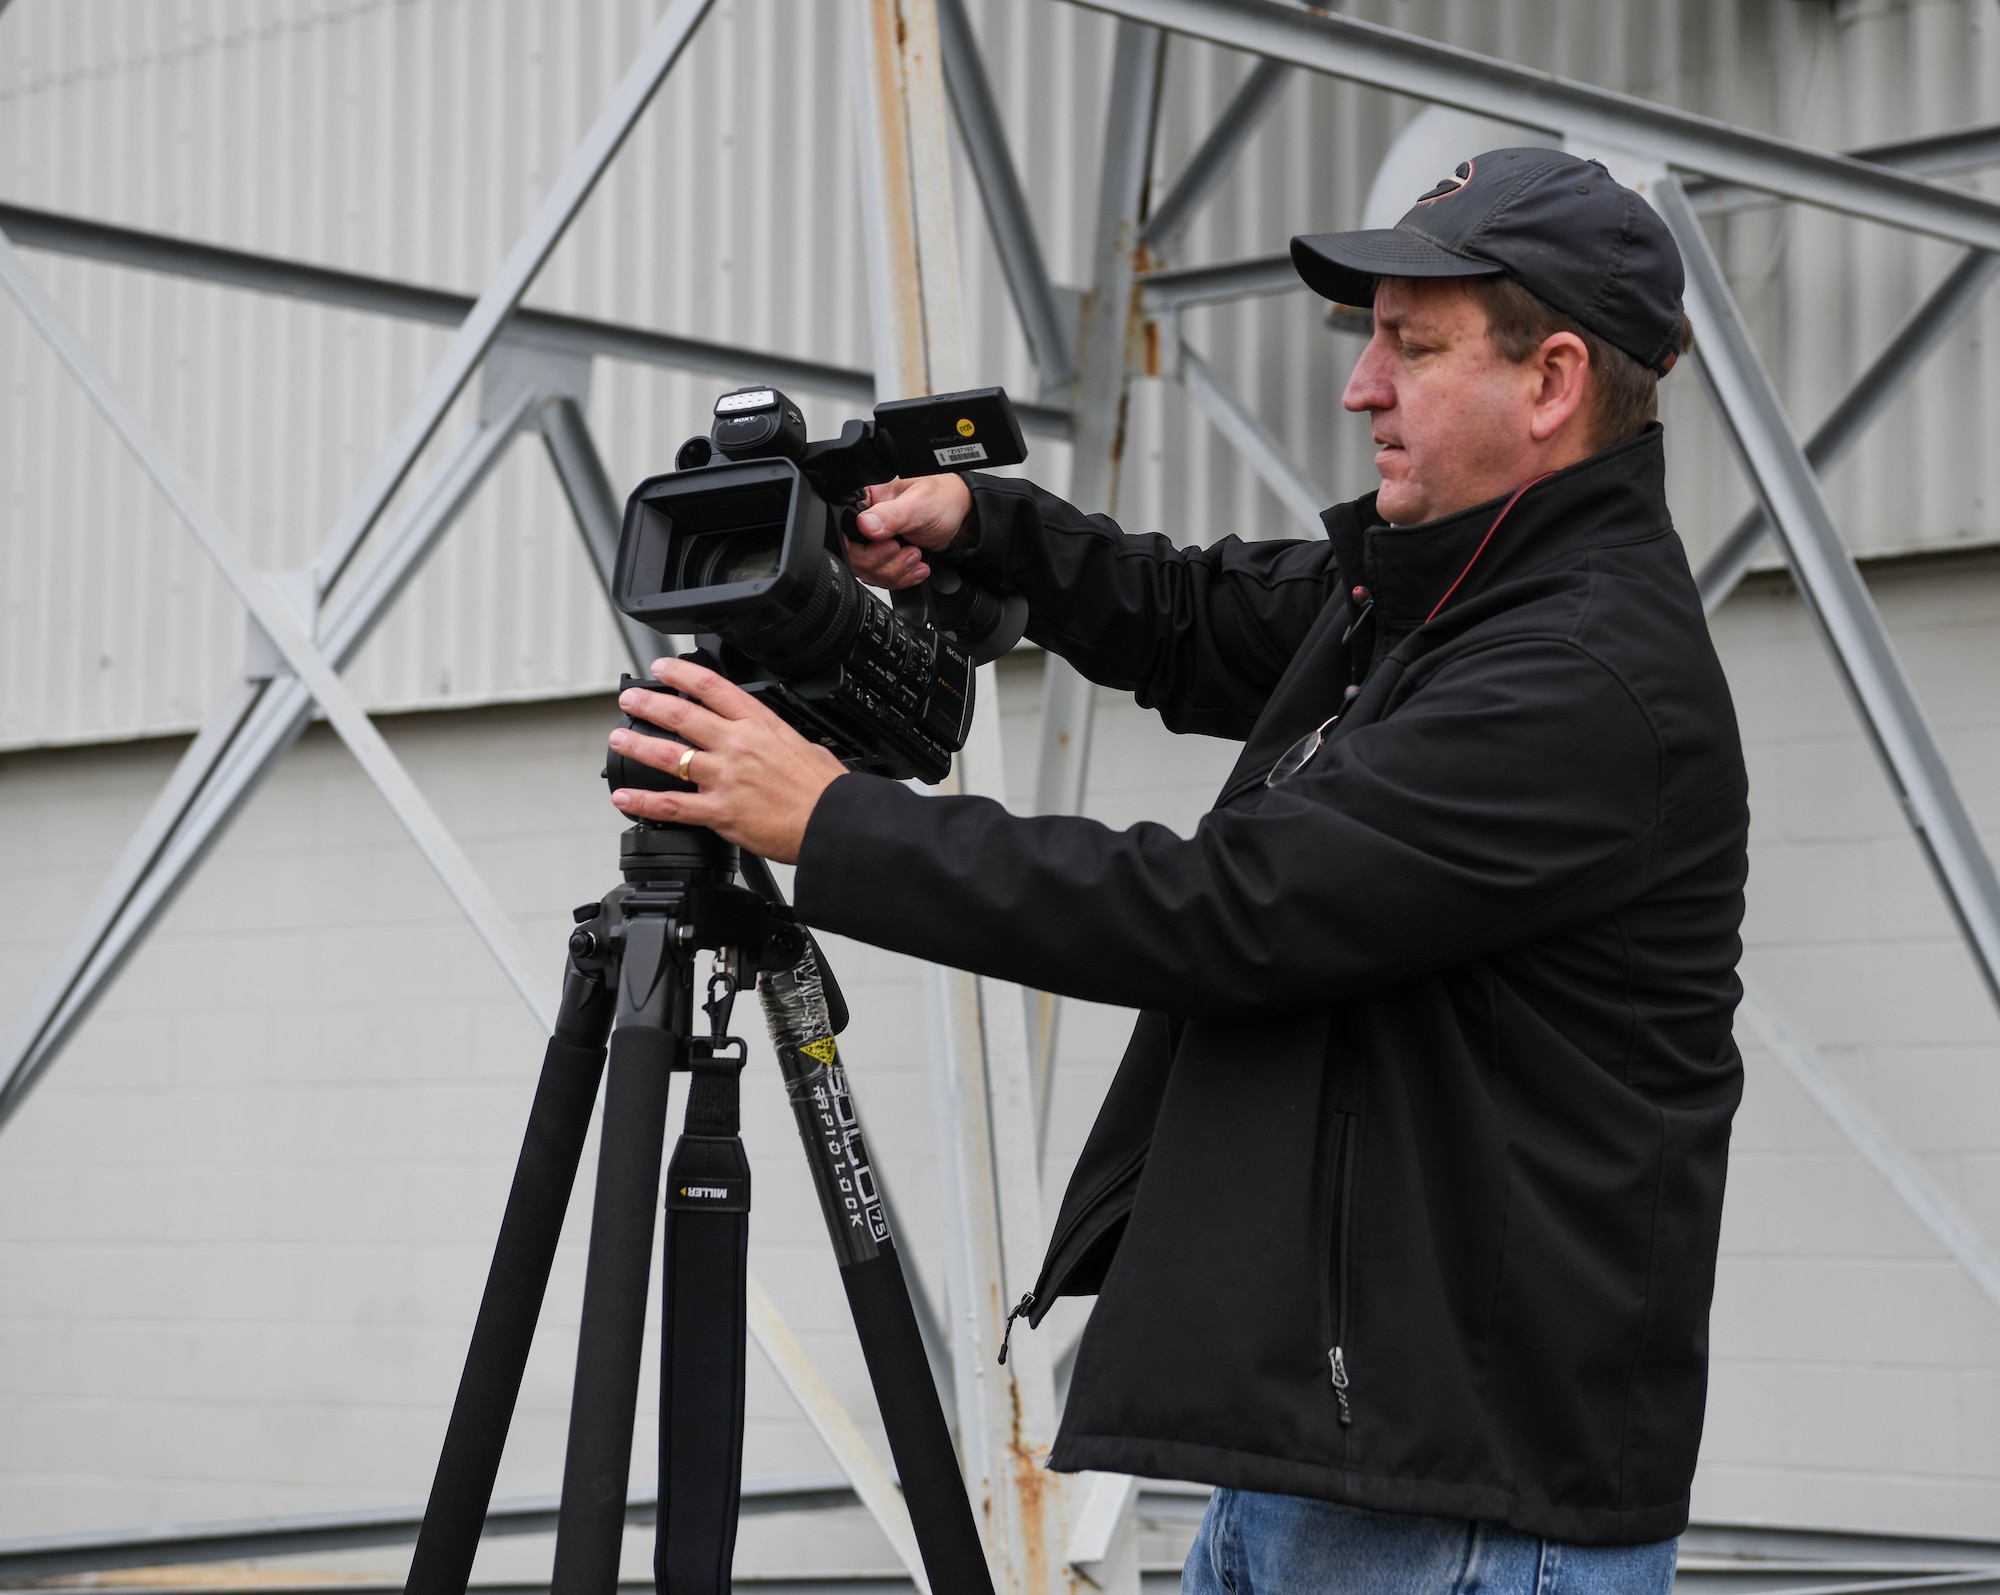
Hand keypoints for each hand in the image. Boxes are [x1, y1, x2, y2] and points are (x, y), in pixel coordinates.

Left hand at [607, 658, 847, 864]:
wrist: (832, 822)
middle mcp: (737, 745)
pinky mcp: (720, 812)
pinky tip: (625, 798)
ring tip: (618, 739)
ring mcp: (725, 778)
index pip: (711, 686)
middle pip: (681, 715)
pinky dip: (643, 802)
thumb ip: (776, 739)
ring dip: (637, 745)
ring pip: (668, 756)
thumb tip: (770, 739)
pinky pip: (672, 805)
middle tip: (629, 700)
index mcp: (759, 724)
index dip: (680, 673)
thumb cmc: (825, 790)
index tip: (661, 669)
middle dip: (648, 704)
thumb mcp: (804, 746)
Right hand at [848, 473, 973, 589]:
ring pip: (867, 572)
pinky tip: (916, 568)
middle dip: (882, 562)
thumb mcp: (918, 504)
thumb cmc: (942, 499)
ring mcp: (872, 541)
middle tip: (905, 550)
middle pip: (854, 557)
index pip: (845, 529)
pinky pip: (881, 578)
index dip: (863, 547)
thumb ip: (891, 515)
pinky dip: (901, 578)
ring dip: (894, 571)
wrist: (959, 516)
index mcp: (865, 499)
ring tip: (915, 554)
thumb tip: (865, 524)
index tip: (889, 546)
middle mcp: (864, 520)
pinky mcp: (882, 557)